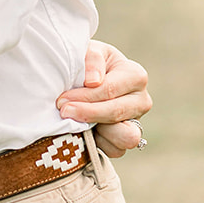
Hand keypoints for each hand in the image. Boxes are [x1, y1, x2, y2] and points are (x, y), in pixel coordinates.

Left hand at [58, 40, 151, 158]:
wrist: (83, 79)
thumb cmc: (86, 63)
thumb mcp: (88, 51)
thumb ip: (91, 60)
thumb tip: (93, 81)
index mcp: (135, 75)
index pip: (110, 90)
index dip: (83, 97)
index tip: (61, 100)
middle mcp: (142, 100)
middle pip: (116, 114)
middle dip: (87, 113)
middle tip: (63, 111)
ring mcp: (137, 122)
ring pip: (126, 138)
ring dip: (98, 131)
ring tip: (77, 121)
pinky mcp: (126, 139)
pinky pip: (116, 151)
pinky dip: (98, 144)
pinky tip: (83, 130)